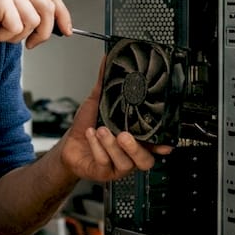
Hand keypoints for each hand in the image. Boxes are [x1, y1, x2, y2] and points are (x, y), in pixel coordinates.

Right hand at [0, 0, 70, 48]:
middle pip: (48, 7)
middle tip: (31, 45)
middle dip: (44, 32)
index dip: (62, 14)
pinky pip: (17, 27)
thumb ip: (22, 15)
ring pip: (34, 20)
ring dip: (17, 36)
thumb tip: (48, 28)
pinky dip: (4, 37)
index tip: (66, 31)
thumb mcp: (0, 15)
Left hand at [59, 62, 172, 181]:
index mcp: (135, 139)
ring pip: (125, 162)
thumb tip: (105, 62)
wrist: (69, 144)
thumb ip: (104, 85)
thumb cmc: (87, 126)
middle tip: (124, 135)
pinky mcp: (105, 172)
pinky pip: (105, 163)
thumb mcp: (97, 103)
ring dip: (112, 146)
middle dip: (135, 148)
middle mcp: (130, 154)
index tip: (164, 143)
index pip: (155, 144)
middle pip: (146, 160)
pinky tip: (91, 136)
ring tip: (102, 131)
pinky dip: (97, 148)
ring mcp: (118, 165)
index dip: (162, 145)